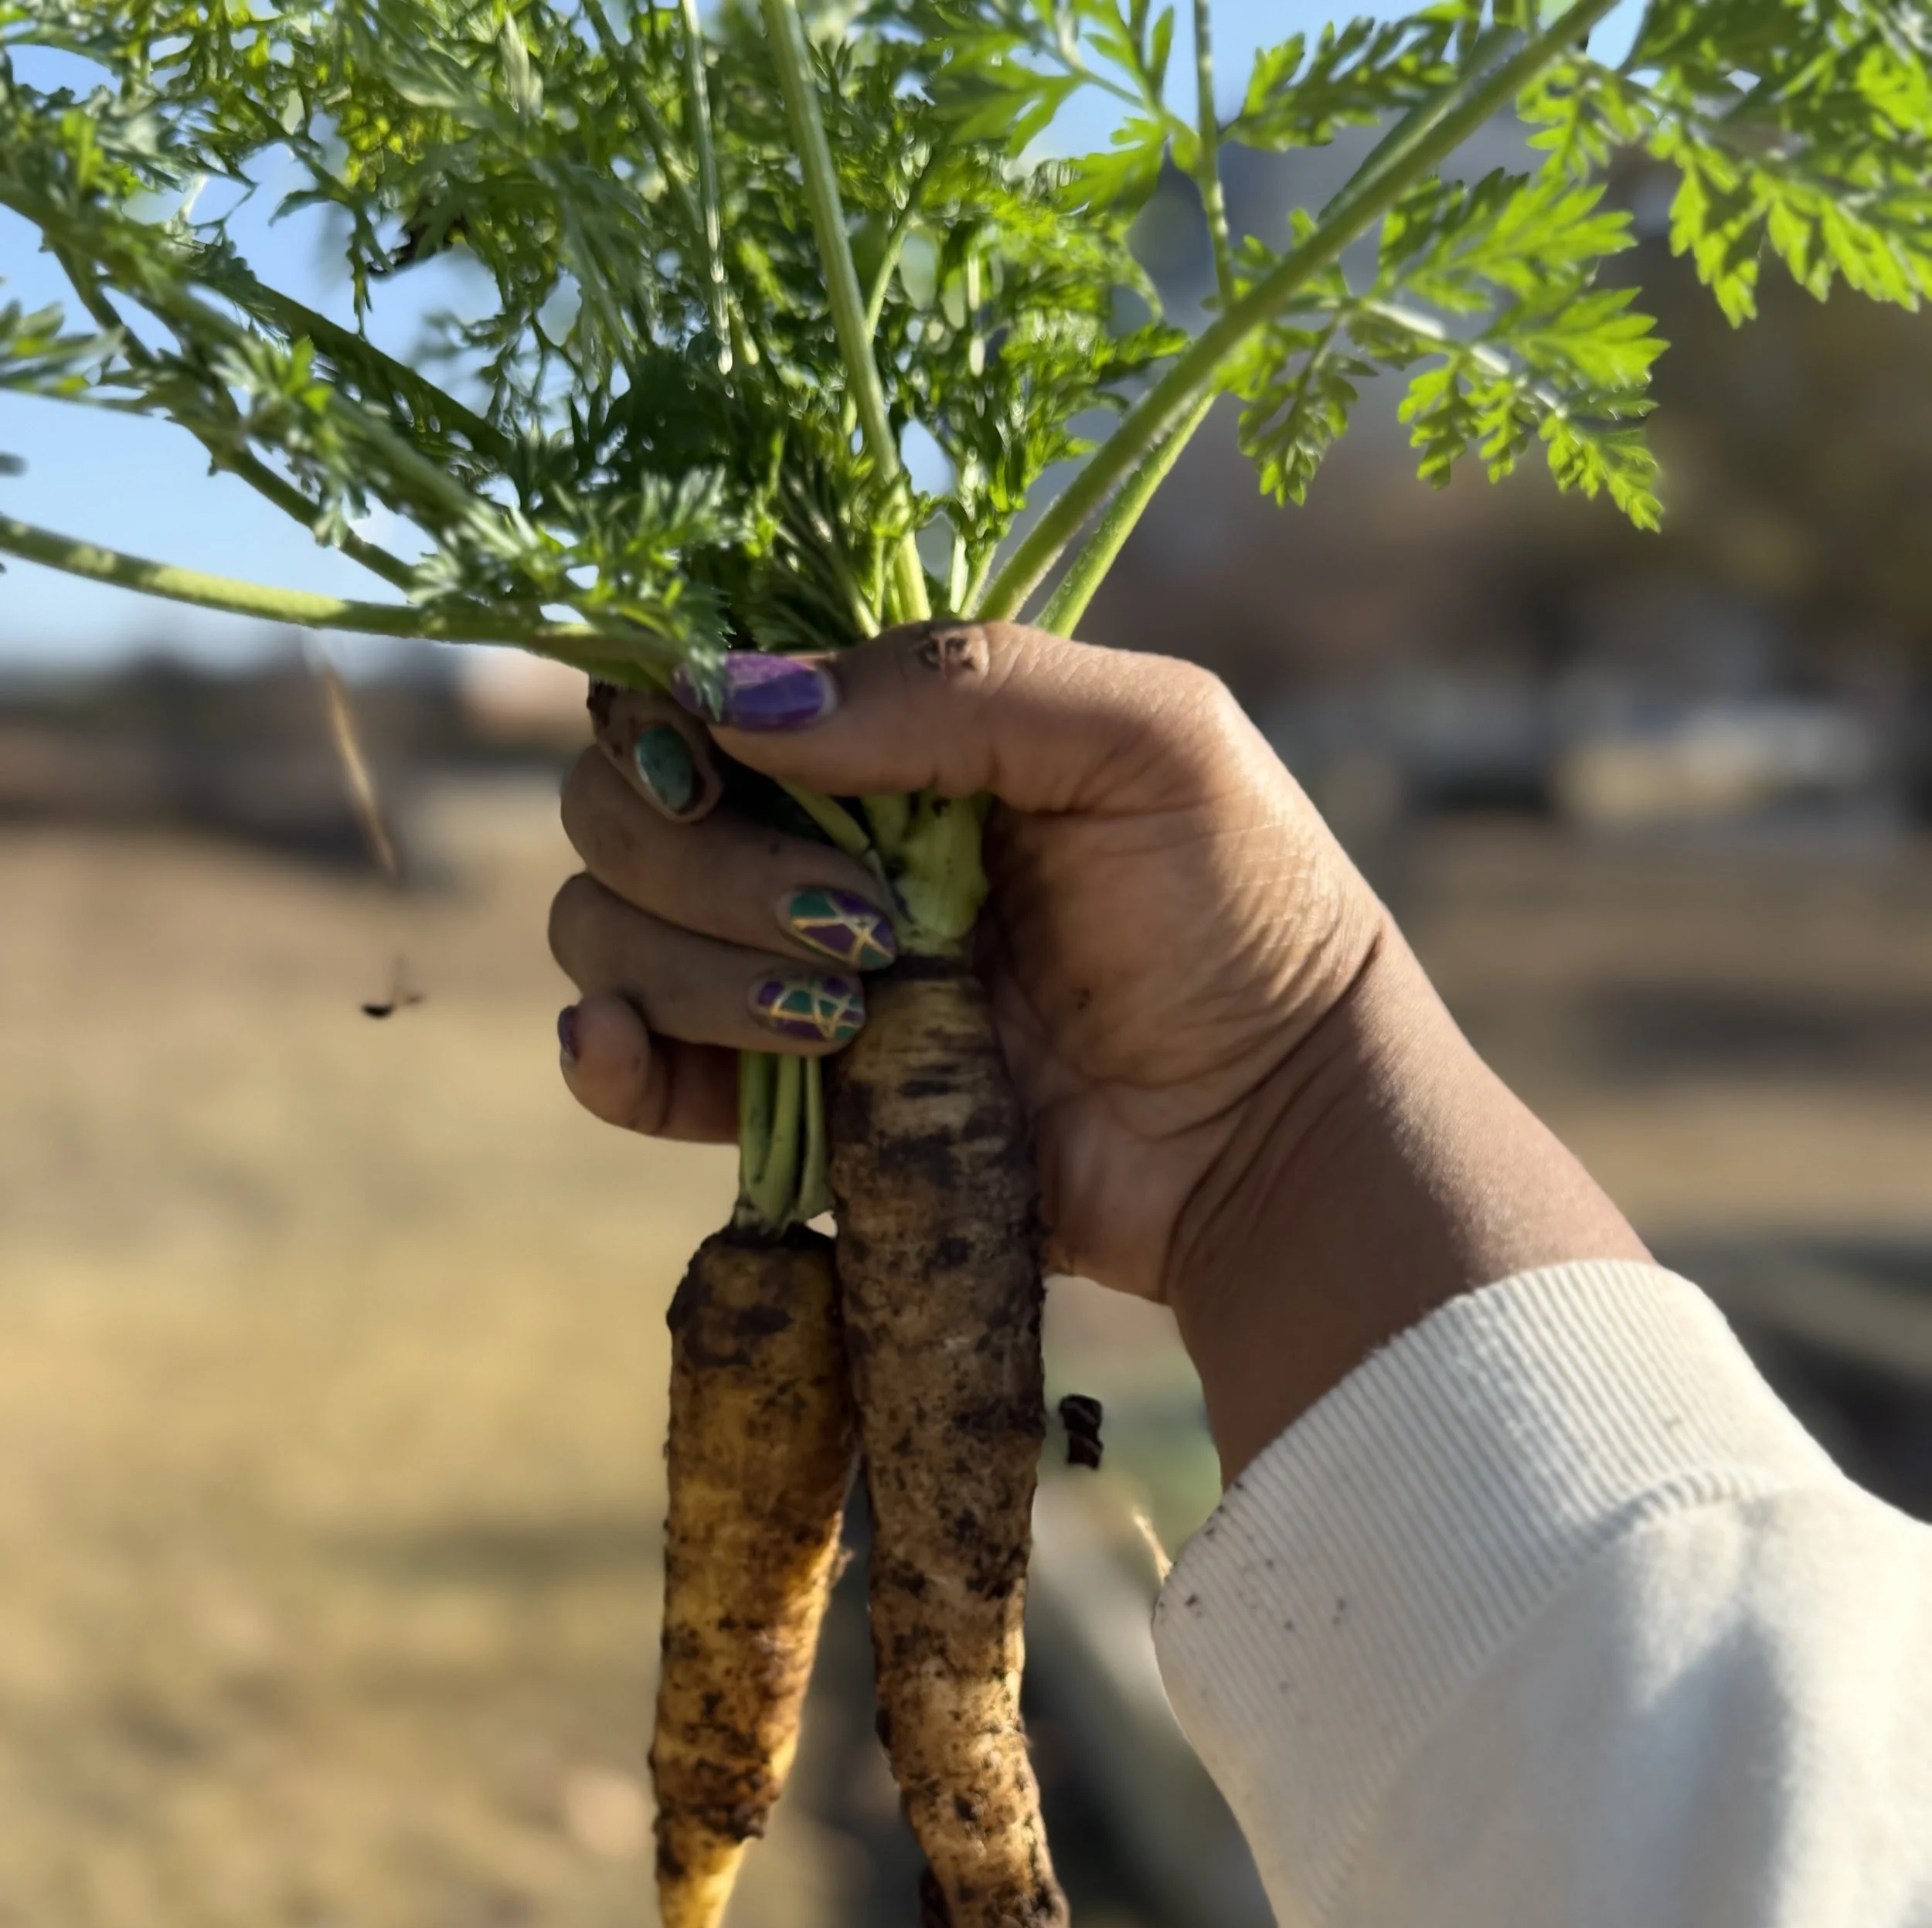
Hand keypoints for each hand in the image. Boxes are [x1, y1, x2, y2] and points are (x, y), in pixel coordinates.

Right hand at [550, 624, 1645, 1476]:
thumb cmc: (1241, 916)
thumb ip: (953, 689)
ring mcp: (787, 973)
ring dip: (693, 962)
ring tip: (849, 1016)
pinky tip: (628, 1050)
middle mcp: (813, 836)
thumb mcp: (1147, 741)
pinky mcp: (786, 1104)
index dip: (669, 709)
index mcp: (891, 734)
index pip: (700, 683)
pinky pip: (634, 1070)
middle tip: (862, 922)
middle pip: (629, 806)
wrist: (1272, 1132)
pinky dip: (607, 1054)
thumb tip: (732, 697)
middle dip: (706, 858)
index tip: (722, 757)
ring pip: (614, 929)